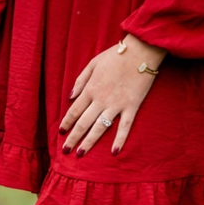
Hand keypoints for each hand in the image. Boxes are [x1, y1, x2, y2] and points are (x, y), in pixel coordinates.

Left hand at [60, 34, 165, 157]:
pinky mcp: (132, 106)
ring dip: (89, 142)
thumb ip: (80, 80)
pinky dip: (120, 140)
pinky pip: (125, 126)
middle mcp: (101, 100)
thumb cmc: (116, 55)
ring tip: (80, 154)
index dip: (66, 123)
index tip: (61, 132)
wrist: (141, 50)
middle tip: (66, 150)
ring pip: (99, 128)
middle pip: (83, 123)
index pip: (74, 111)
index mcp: (90, 89)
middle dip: (73, 138)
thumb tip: (69, 96)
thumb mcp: (93, 63)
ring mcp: (117, 105)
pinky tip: (114, 152)